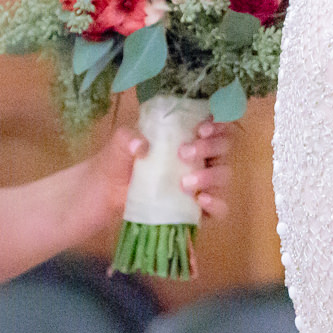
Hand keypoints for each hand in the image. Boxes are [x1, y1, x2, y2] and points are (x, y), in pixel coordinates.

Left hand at [88, 119, 237, 227]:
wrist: (108, 193)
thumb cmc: (120, 161)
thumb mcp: (119, 144)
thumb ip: (126, 138)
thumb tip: (141, 145)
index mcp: (189, 136)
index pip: (216, 125)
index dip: (217, 124)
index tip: (200, 129)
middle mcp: (201, 158)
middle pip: (225, 147)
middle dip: (210, 147)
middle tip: (183, 153)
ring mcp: (202, 184)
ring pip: (224, 175)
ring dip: (210, 176)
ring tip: (184, 183)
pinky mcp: (198, 209)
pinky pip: (220, 207)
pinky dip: (215, 203)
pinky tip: (200, 200)